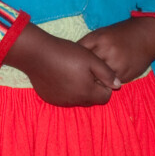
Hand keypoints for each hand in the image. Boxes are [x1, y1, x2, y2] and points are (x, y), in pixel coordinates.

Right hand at [4, 25, 118, 106]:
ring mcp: (61, 101)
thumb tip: (118, 85)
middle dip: (93, 88)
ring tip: (72, 71)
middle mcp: (74, 101)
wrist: (36, 54)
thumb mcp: (90, 59)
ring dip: (80, 90)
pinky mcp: (50, 98)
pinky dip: (66, 90)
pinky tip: (61, 75)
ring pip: (78, 99)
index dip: (105, 84)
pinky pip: (64, 98)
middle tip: (85, 70)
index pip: (105, 97)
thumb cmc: (66, 53)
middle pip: (92, 99)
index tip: (97, 71)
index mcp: (87, 92)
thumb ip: (106, 73)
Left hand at [79, 16, 154, 82]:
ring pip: (97, 79)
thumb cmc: (121, 34)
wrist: (147, 36)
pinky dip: (106, 83)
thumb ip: (88, 45)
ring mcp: (116, 64)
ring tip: (90, 81)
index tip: (71, 64)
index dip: (73, 60)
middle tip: (78, 76)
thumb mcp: (102, 33)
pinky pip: (109, 83)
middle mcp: (106, 51)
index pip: (78, 54)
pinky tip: (106, 79)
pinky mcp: (124, 75)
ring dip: (94, 80)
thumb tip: (72, 59)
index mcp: (97, 39)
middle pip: (86, 69)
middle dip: (82, 73)